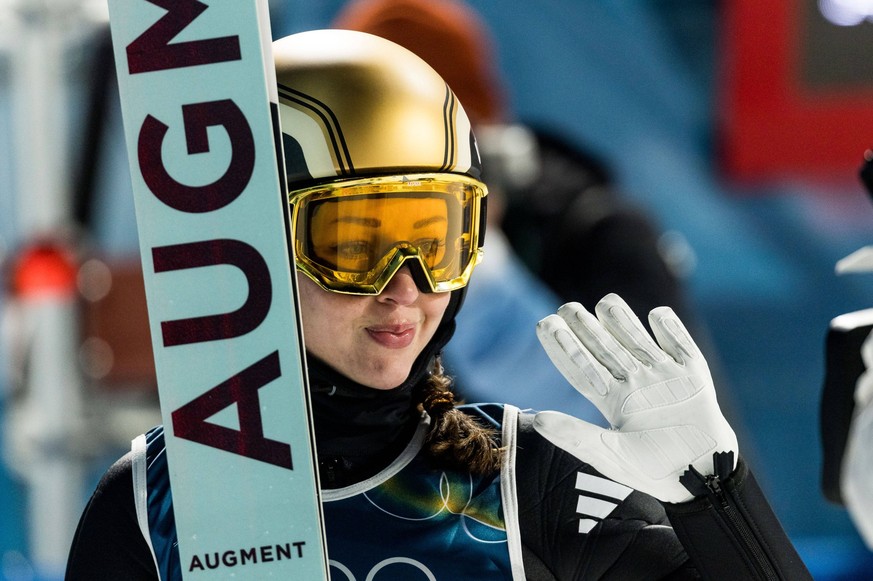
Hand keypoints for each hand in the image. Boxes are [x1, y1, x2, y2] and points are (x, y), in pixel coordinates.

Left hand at [533, 293, 737, 502]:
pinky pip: (681, 345)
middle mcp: (634, 383)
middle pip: (605, 348)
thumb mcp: (609, 456)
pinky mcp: (693, 375)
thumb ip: (574, 436)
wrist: (703, 480)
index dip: (562, 347)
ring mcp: (663, 376)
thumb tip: (536, 420)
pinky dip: (672, 330)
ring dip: (622, 322)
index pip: (581, 368)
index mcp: (612, 401)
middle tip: (567, 308)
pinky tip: (657, 315)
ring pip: (637, 340)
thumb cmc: (654, 471)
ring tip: (606, 303)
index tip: (544, 324)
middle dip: (585, 327)